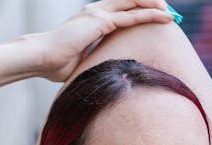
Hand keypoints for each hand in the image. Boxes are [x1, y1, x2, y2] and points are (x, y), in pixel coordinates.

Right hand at [32, 0, 175, 81]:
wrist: (40, 58)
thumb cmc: (54, 64)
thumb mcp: (79, 60)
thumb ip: (92, 59)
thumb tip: (100, 71)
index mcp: (90, 19)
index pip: (120, 10)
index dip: (138, 11)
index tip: (155, 17)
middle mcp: (95, 11)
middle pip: (129, 1)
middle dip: (150, 4)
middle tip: (168, 12)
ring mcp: (98, 14)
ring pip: (134, 3)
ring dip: (155, 5)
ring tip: (172, 12)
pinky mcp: (101, 21)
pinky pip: (132, 15)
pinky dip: (151, 14)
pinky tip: (165, 16)